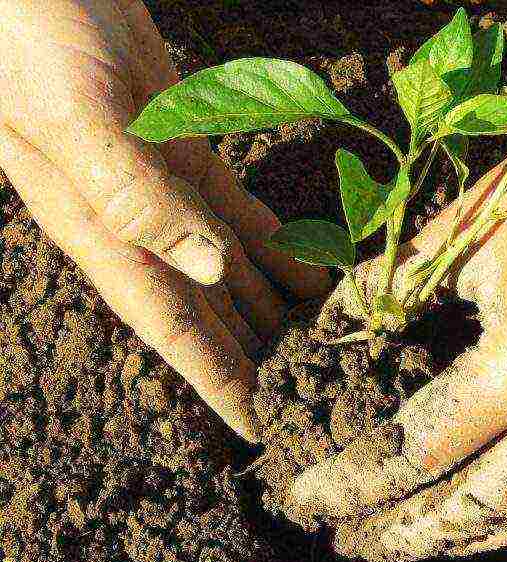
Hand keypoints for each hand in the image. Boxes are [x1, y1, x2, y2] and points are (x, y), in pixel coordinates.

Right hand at [0, 1, 328, 440]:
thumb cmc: (29, 29)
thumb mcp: (74, 112)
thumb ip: (133, 193)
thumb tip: (207, 270)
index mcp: (103, 229)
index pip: (170, 326)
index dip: (216, 380)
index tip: (260, 427)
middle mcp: (137, 222)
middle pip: (210, 309)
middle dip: (257, 355)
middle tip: (313, 391)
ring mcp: (166, 187)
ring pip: (233, 267)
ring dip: (277, 306)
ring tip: (327, 342)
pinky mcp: (189, 150)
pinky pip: (242, 212)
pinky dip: (279, 245)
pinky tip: (312, 272)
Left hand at [288, 0, 506, 561]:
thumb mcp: (457, 233)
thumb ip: (385, 291)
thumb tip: (329, 332)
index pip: (422, 447)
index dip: (360, 478)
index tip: (313, 493)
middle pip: (480, 504)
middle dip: (411, 529)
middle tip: (361, 537)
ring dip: (471, 534)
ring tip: (418, 539)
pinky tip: (491, 508)